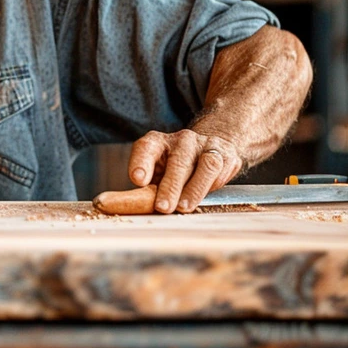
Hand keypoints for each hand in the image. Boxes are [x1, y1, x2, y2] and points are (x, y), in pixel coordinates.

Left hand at [127, 129, 241, 213]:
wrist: (211, 147)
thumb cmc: (175, 168)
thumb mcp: (156, 174)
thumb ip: (143, 189)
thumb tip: (121, 207)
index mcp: (158, 143)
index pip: (147, 147)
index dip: (141, 163)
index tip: (137, 179)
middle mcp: (182, 140)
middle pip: (178, 161)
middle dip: (170, 186)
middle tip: (162, 207)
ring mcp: (206, 145)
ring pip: (205, 164)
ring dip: (194, 188)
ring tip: (184, 207)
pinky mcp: (226, 155)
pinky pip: (222, 170)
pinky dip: (213, 186)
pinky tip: (205, 198)